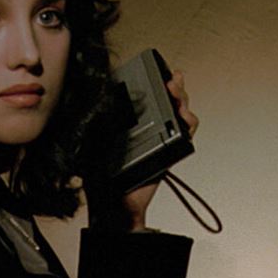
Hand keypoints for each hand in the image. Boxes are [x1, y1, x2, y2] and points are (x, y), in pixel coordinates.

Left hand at [98, 71, 198, 231]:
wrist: (114, 208)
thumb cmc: (98, 180)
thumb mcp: (88, 145)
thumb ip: (91, 124)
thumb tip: (90, 100)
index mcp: (126, 123)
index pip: (142, 95)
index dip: (150, 80)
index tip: (152, 69)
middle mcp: (146, 128)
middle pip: (165, 99)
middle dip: (171, 85)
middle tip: (171, 79)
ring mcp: (161, 139)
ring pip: (178, 112)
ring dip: (182, 98)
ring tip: (177, 92)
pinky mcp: (172, 151)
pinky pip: (186, 134)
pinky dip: (189, 122)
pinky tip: (185, 116)